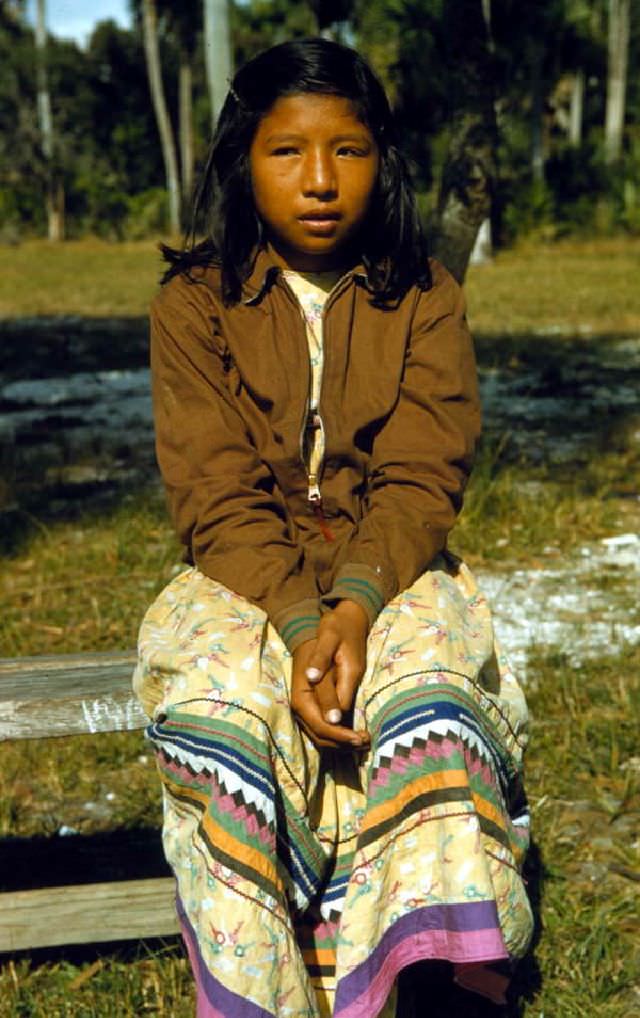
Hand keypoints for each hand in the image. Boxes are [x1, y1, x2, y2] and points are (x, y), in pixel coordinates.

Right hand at [290, 600, 369, 750]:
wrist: (327, 626)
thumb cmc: (334, 636)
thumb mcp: (333, 653)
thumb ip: (332, 687)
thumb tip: (334, 716)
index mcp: (303, 694)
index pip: (322, 726)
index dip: (341, 736)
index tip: (361, 738)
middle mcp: (301, 705)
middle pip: (320, 736)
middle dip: (343, 744)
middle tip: (367, 741)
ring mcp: (306, 707)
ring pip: (322, 736)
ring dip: (342, 743)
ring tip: (365, 740)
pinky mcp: (314, 706)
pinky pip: (324, 728)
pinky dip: (339, 735)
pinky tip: (356, 733)